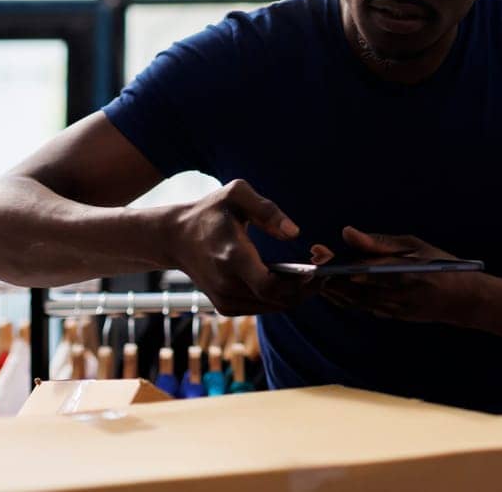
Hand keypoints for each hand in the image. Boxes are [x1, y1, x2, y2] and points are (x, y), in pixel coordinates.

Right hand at [163, 179, 303, 314]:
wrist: (175, 237)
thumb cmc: (211, 211)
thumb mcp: (237, 194)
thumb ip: (267, 210)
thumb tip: (294, 233)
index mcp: (231, 256)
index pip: (269, 285)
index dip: (298, 283)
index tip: (317, 270)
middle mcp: (227, 284)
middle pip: (276, 300)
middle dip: (305, 290)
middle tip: (325, 273)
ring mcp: (224, 299)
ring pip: (272, 307)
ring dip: (295, 296)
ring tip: (312, 276)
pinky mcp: (225, 306)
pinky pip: (262, 308)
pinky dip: (279, 299)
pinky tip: (291, 281)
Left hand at [315, 226, 479, 324]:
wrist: (464, 301)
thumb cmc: (441, 266)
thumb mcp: (415, 246)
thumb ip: (380, 243)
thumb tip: (348, 232)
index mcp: (402, 274)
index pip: (360, 270)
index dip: (335, 264)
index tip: (319, 253)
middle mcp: (395, 296)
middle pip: (351, 289)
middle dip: (328, 277)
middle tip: (310, 263)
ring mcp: (393, 311)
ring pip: (353, 302)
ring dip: (332, 290)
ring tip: (316, 275)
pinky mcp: (393, 318)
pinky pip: (363, 308)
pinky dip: (346, 299)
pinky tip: (335, 289)